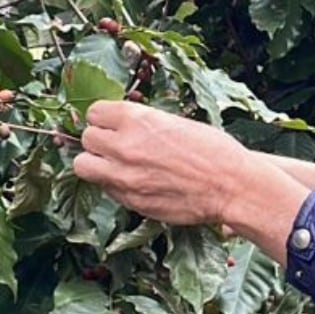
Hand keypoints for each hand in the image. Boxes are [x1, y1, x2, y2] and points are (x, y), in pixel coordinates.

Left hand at [71, 101, 314, 261]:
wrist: (231, 186)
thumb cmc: (212, 150)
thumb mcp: (174, 122)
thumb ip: (142, 123)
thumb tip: (119, 124)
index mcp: (137, 119)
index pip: (94, 112)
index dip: (104, 118)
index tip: (112, 123)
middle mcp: (124, 146)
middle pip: (86, 139)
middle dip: (99, 141)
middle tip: (115, 145)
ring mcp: (124, 176)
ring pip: (83, 166)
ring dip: (96, 164)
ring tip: (115, 165)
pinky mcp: (130, 200)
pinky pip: (106, 189)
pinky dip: (115, 185)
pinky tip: (136, 182)